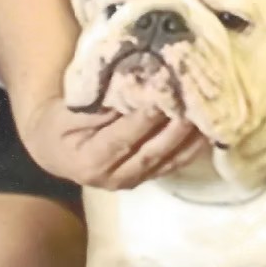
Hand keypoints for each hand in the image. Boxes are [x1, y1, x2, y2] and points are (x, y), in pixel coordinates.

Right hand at [15, 94, 207, 190]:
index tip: (162, 96)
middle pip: (150, 151)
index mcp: (89, 161)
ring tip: (208, 110)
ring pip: (168, 159)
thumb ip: (95, 103)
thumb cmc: (60, 122)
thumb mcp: (66, 111)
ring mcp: (134, 180)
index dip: (142, 119)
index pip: (121, 139)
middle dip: (175, 126)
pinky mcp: (149, 177)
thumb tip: (129, 86)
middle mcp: (114, 178)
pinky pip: (176, 162)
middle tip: (194, 100)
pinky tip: (209, 126)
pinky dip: (194, 145)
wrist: (55, 149)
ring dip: (190, 136)